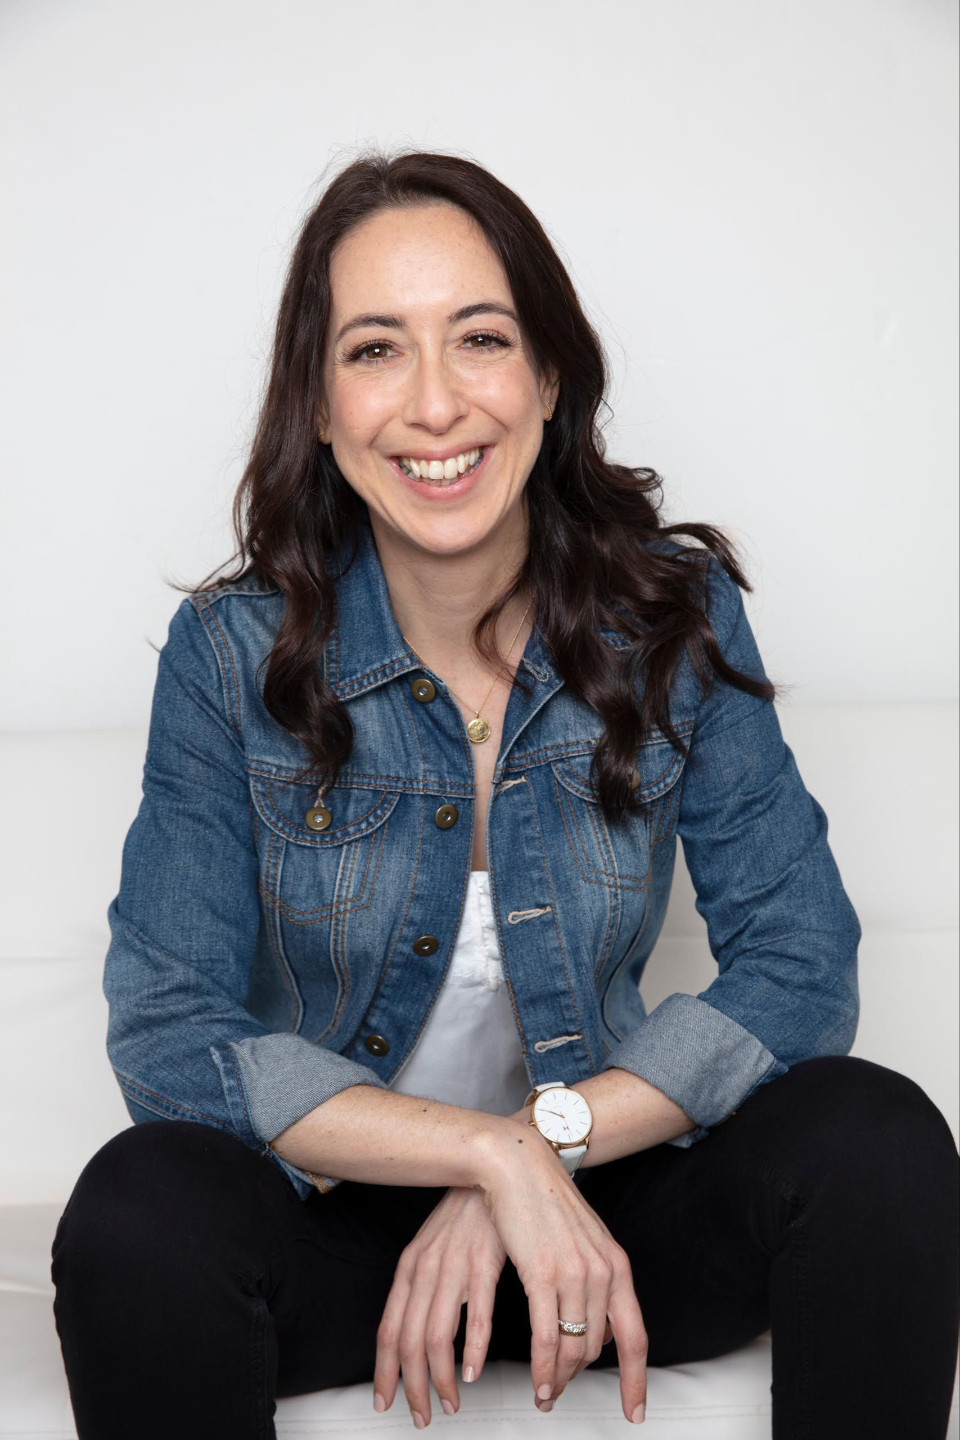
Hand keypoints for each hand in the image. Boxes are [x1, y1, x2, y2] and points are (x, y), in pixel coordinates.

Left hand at [372, 1183, 507, 1426]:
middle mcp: (426, 1270)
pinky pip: (476, 1316)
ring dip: (441, 1379)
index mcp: (410, 1268)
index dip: (383, 1370)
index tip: (384, 1400)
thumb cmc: (466, 1214)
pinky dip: (473, 1350)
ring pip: (436, 1336)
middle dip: (412, 1387)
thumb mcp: (432, 1248)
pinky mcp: (484, 1264)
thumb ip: (423, 1286)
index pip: (388, 1329)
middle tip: (421, 1414)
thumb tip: (416, 1329)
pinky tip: (473, 1371)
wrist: (493, 1171)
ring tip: (449, 1403)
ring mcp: (454, 1267)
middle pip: (408, 1342)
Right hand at [480, 1118, 647, 1423]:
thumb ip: (597, 1282)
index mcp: (616, 1265)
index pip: (635, 1336)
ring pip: (572, 1348)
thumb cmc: (545, 1201)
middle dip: (577, 1378)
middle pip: (596, 1348)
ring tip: (545, 1394)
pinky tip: (537, 1383)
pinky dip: (543, 1367)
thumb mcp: (585, 1242)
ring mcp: (575, 1273)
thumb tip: (601, 1328)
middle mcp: (602, 1272)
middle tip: (559, 1392)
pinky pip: (548, 1337)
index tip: (634, 1410)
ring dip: (558, 1379)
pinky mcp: (543, 1273)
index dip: (637, 1379)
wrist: (519, 1165)